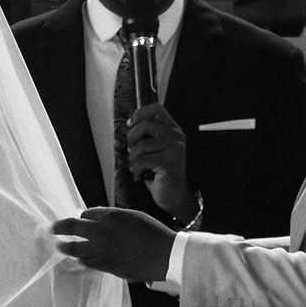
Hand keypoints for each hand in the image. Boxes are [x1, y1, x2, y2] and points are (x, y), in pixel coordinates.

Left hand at [51, 207, 175, 281]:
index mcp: (110, 215)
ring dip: (66, 247)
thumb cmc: (153, 233)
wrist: (164, 254)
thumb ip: (114, 217)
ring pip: (76, 248)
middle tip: (51, 229)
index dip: (83, 217)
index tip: (80, 220)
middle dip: (59, 227)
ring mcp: (102, 250)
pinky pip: (87, 262)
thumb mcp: (133, 216)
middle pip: (72, 226)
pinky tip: (79, 259)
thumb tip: (100, 219)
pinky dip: (81, 259)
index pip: (86, 213)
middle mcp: (102, 231)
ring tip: (60, 246)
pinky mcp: (106, 265)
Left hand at [127, 104, 197, 220]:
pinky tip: (142, 176)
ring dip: (133, 159)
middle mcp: (176, 136)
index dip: (139, 114)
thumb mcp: (155, 150)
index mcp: (173, 130)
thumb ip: (147, 135)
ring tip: (139, 168)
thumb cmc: (161, 174)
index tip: (130, 124)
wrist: (176, 197)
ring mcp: (174, 148)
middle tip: (134, 153)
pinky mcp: (168, 162)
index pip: (156, 109)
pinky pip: (141, 160)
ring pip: (140, 145)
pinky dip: (136, 170)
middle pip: (145, 124)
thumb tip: (129, 123)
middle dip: (132, 139)